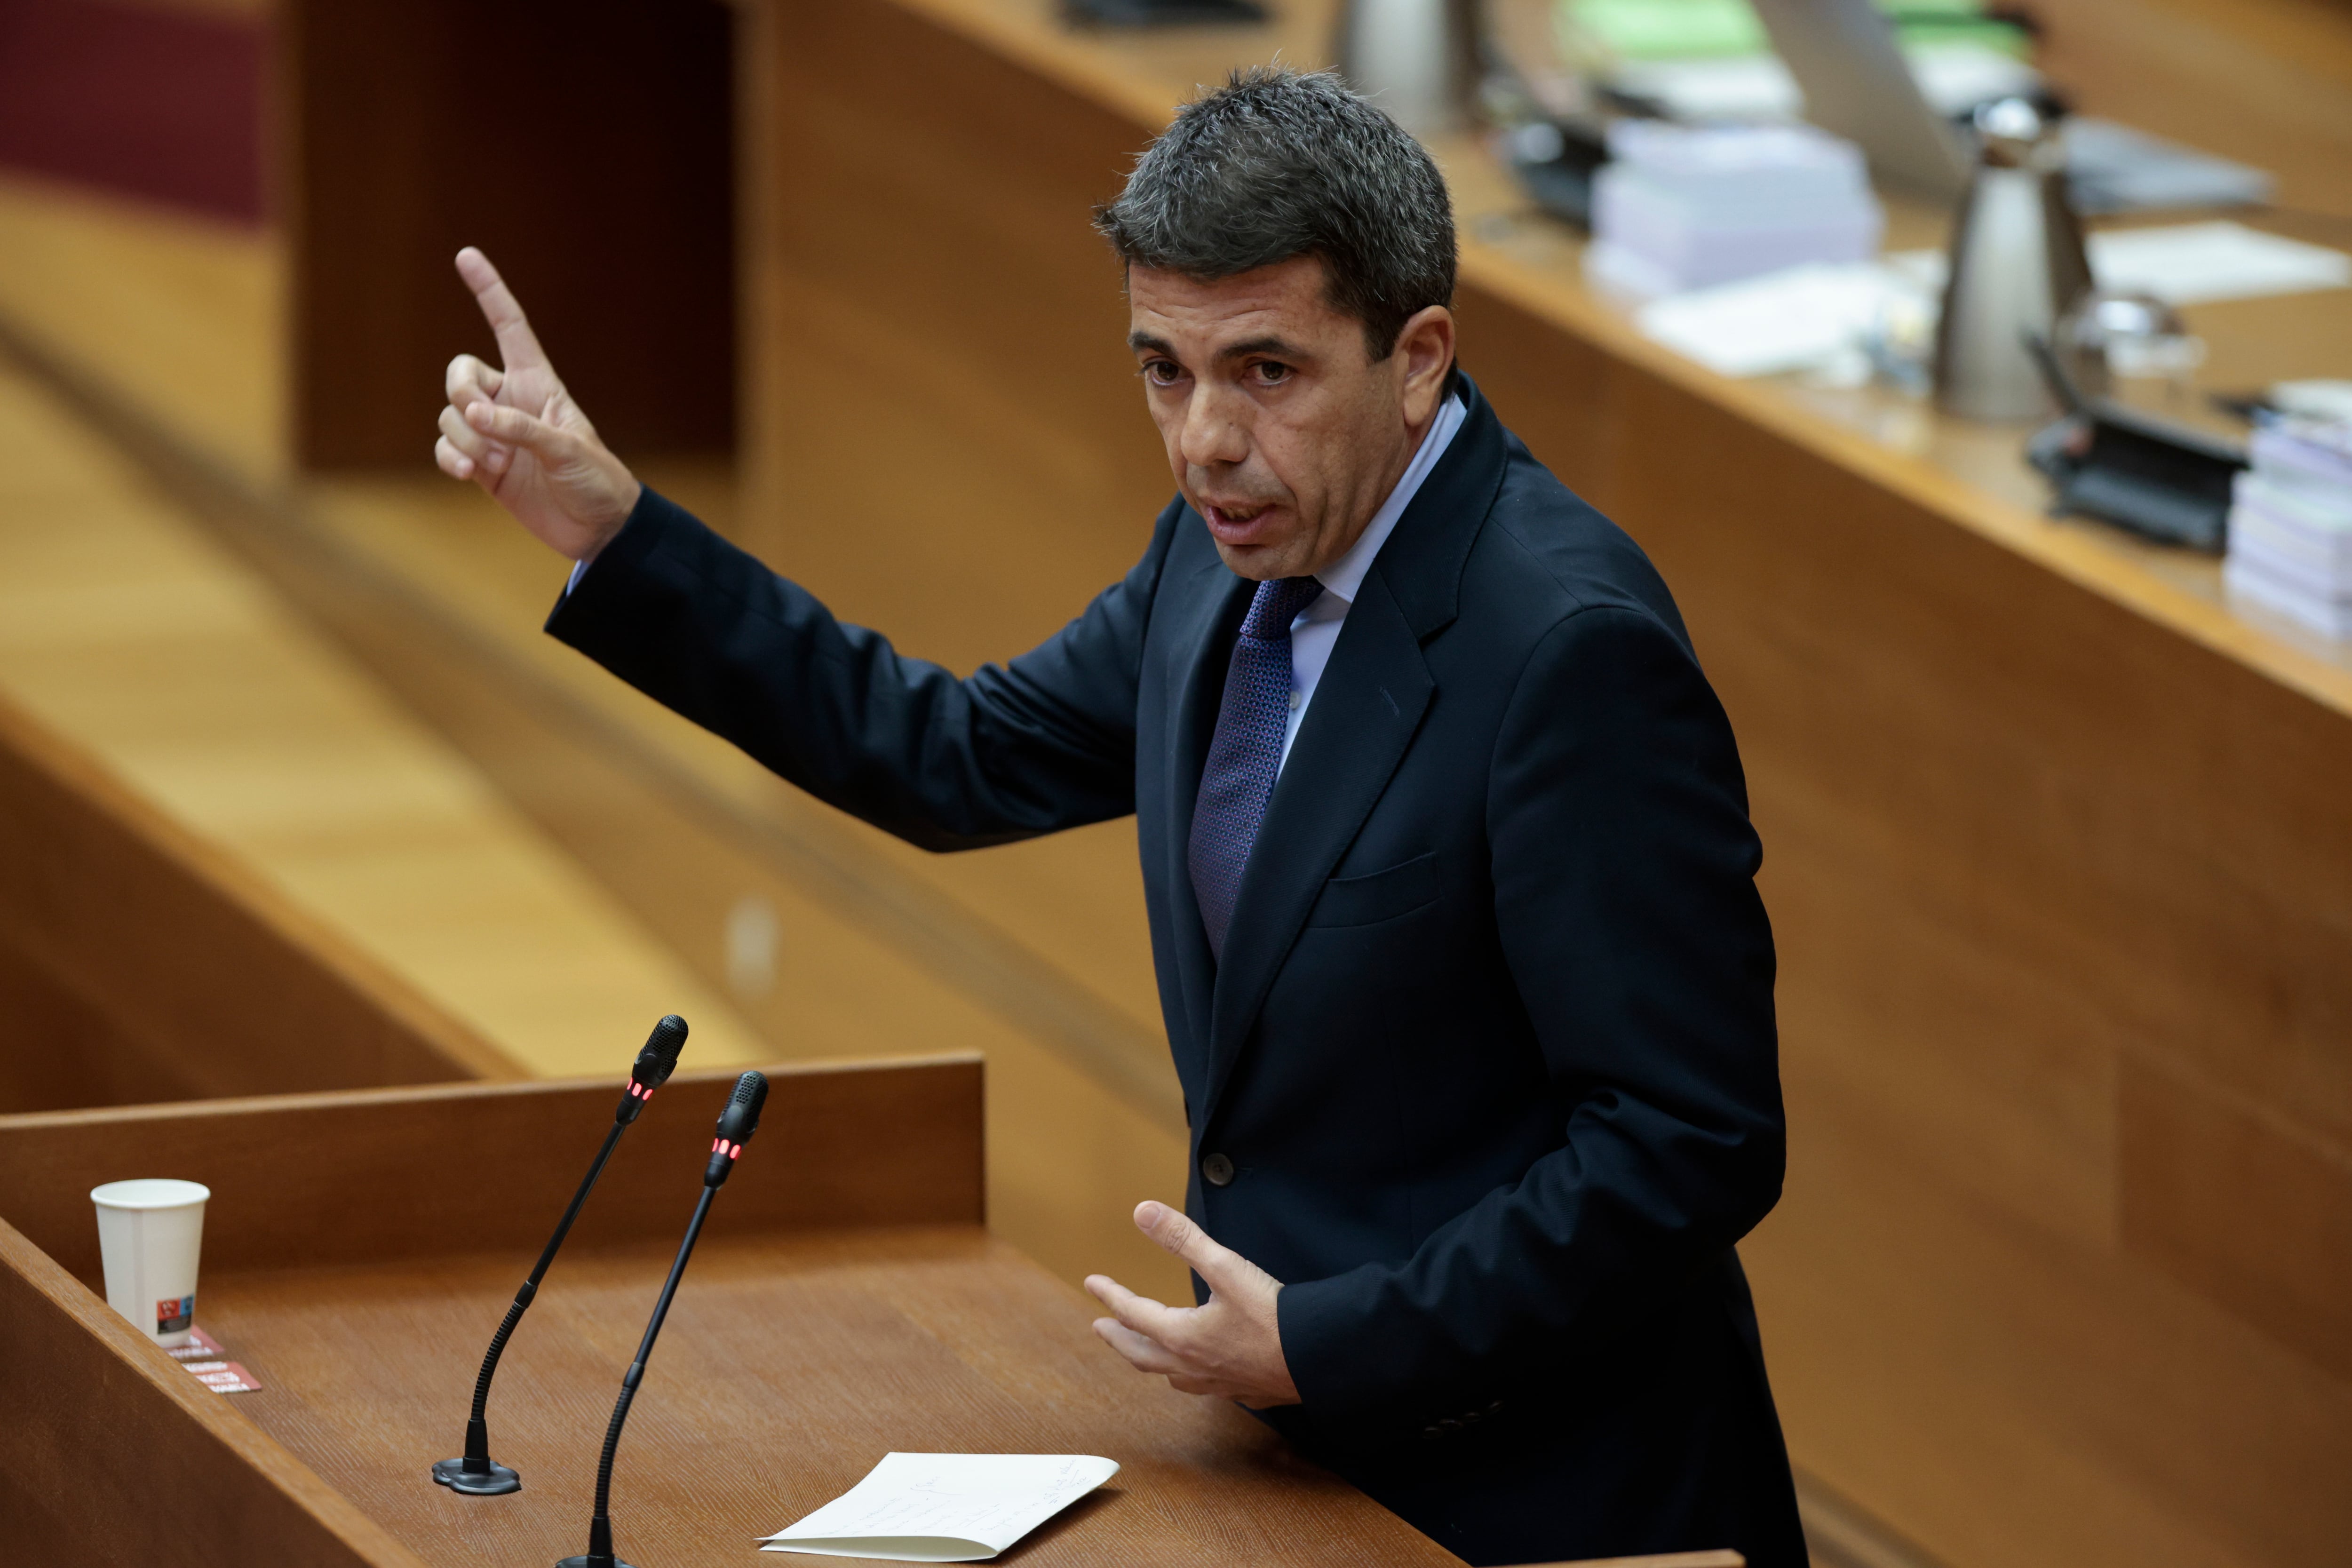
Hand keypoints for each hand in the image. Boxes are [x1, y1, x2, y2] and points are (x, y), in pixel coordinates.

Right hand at [435, 247, 641, 561]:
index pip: (509, 327)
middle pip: (460, 373)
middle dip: (461, 393)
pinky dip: (450, 458)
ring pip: (450, 416)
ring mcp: (493, 434)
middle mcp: (510, 402)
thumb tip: (475, 417)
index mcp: (539, 383)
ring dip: (464, 439)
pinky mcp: (482, 466)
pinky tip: (469, 475)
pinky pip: (446, 448)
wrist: (598, 528)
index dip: (489, 292)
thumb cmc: (597, 480)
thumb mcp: (568, 449)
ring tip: (496, 463)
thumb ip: (521, 428)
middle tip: (482, 422)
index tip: (467, 255)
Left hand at [1085, 1200, 1298, 1407]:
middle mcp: (1192, 1365)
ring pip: (1169, 1375)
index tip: (1092, 1284)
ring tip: (1142, 1350)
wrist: (1318, 1358)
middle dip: (1118, 1337)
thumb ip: (1182, 1239)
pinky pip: (1200, 1386)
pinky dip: (1184, 1375)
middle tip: (1101, 1327)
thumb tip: (1143, 1212)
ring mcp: (1216, 1383)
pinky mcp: (1241, 1391)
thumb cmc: (1272, 1316)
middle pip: (1141, 1353)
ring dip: (1148, 1359)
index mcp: (1182, 1337)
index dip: (1110, 1296)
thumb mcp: (1225, 1267)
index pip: (1133, 1314)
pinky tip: (1196, 1371)